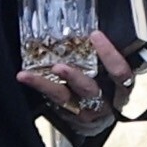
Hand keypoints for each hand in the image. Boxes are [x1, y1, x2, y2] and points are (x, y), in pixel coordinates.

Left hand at [16, 28, 135, 130]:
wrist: (103, 116)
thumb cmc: (110, 85)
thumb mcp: (115, 72)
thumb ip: (107, 55)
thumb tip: (94, 29)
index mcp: (121, 89)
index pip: (120, 73)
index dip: (109, 55)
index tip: (95, 35)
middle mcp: (104, 103)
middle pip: (89, 90)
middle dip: (74, 77)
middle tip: (59, 66)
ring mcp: (84, 112)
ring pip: (64, 98)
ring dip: (44, 85)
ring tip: (27, 75)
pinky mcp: (67, 114)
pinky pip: (52, 101)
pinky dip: (39, 88)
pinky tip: (25, 77)